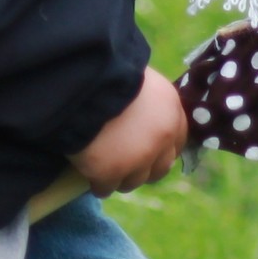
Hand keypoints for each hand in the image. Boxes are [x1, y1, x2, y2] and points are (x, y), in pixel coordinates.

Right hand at [71, 67, 187, 195]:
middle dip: (143, 168)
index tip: (149, 150)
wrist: (79, 80)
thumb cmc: (105, 70)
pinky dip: (96, 183)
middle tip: (125, 162)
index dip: (162, 147)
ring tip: (102, 166)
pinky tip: (87, 172)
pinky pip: (104, 188)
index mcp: (171, 111)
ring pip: (132, 182)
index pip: (178, 141)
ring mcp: (137, 159)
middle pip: (160, 169)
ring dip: (119, 177)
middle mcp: (161, 138)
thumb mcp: (137, 79)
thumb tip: (146, 118)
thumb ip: (148, 103)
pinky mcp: (110, 172)